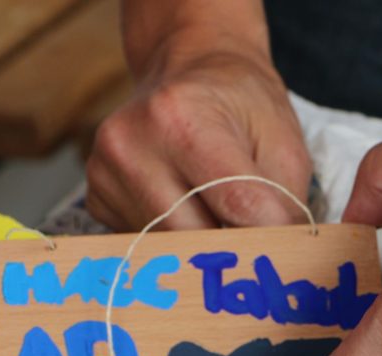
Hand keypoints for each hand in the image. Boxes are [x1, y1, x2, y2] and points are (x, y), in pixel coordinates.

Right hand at [86, 48, 311, 230]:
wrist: (188, 70)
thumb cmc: (240, 105)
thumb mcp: (282, 140)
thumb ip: (285, 202)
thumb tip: (280, 259)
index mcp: (181, 117)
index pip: (236, 206)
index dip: (269, 236)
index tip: (285, 250)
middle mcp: (130, 144)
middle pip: (195, 237)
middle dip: (231, 249)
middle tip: (255, 243)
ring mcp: (104, 173)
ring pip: (168, 249)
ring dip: (200, 247)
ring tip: (217, 213)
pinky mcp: (96, 199)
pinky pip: (144, 244)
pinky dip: (172, 241)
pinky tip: (183, 207)